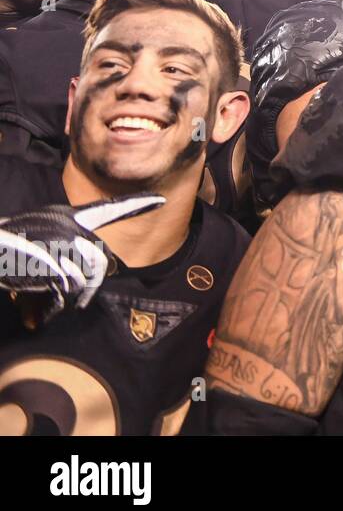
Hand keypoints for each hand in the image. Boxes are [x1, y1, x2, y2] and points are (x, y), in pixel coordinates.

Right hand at [0, 195, 164, 325]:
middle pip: (100, 261)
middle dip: (89, 284)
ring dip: (71, 294)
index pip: (108, 209)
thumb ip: (58, 266)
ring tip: (50, 296)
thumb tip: (46, 311)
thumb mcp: (38, 246)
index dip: (136, 204)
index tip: (161, 199)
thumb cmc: (10, 250)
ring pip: (87, 277)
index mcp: (69, 218)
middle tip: (74, 296)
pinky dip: (59, 301)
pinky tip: (43, 303)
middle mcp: (70, 226)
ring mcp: (64, 242)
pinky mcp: (56, 260)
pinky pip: (71, 288)